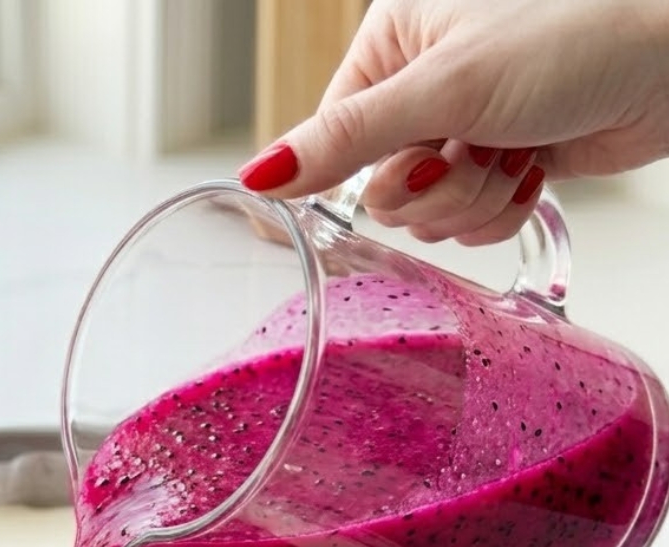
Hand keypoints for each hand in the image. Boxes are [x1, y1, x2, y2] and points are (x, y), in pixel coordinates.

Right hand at [239, 0, 668, 243]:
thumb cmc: (581, 31)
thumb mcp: (445, 86)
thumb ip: (345, 138)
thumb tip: (261, 174)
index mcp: (395, 43)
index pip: (336, 139)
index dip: (375, 169)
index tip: (421, 157)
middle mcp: (423, 84)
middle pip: (381, 186)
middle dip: (437, 186)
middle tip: (479, 147)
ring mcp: (464, 125)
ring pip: (426, 211)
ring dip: (474, 199)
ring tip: (518, 150)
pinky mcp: (501, 159)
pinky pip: (468, 219)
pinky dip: (501, 208)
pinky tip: (534, 168)